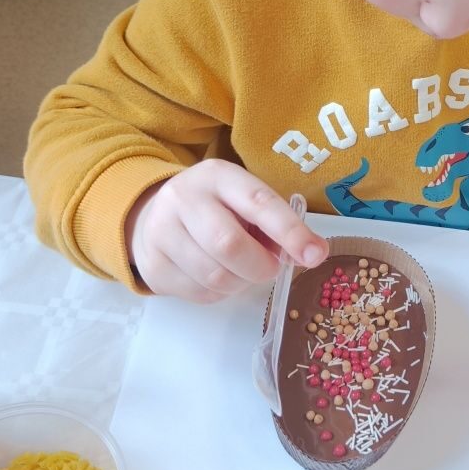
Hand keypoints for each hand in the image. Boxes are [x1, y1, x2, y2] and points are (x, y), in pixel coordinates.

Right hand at [125, 159, 327, 302]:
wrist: (153, 215)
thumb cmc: (216, 209)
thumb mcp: (244, 202)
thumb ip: (277, 225)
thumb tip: (311, 253)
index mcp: (218, 176)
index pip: (258, 202)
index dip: (290, 231)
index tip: (315, 254)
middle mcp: (184, 198)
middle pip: (229, 244)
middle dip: (261, 266)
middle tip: (271, 268)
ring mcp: (162, 232)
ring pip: (215, 276)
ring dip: (242, 283)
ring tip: (243, 271)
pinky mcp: (153, 266)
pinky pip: (200, 294)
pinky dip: (221, 294)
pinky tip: (220, 277)